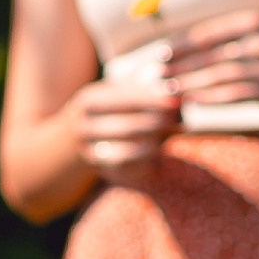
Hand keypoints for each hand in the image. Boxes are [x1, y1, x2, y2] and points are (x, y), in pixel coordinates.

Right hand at [68, 68, 179, 185]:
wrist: (77, 137)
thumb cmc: (109, 107)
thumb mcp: (117, 91)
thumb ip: (142, 89)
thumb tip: (174, 91)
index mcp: (89, 100)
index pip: (126, 99)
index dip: (153, 101)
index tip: (175, 101)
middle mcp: (85, 126)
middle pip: (130, 125)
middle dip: (160, 122)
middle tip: (181, 118)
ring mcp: (90, 150)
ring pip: (131, 148)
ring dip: (158, 141)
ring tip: (175, 131)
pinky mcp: (101, 169)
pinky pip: (131, 166)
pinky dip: (148, 158)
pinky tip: (161, 151)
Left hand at [158, 11, 258, 107]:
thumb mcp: (248, 31)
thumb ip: (217, 36)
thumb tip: (172, 46)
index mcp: (250, 22)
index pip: (207, 34)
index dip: (181, 45)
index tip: (160, 54)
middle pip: (210, 56)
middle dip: (180, 67)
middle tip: (157, 74)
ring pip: (218, 78)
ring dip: (190, 84)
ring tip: (168, 89)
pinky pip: (232, 95)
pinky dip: (209, 99)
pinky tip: (191, 101)